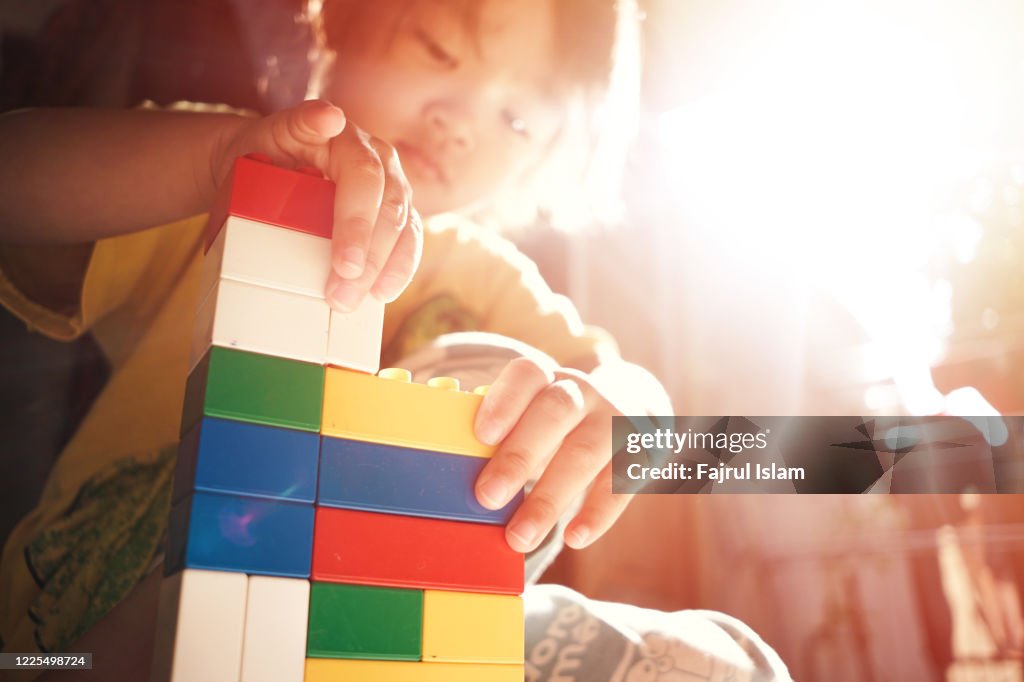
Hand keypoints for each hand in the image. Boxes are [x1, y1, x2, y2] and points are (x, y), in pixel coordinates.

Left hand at [214, 100, 420, 311]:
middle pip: (388, 209)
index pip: (364, 179)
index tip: (342, 264)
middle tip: (341, 294)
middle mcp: (381, 159)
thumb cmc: (265, 152)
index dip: (356, 224)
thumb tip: (329, 117)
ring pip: (404, 227)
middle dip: (368, 257)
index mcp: (351, 139)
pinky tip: (382, 293)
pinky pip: (408, 241)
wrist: (266, 162)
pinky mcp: (397, 213)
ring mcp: (393, 186)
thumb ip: (298, 123)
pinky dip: (397, 269)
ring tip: (359, 300)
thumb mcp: (269, 133)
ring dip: (384, 269)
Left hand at [473, 357, 633, 552]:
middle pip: (554, 413)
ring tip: (520, 536)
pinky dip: (597, 513)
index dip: (505, 401)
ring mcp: (616, 421)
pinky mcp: (640, 453)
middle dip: (518, 455)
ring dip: (549, 498)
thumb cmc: (561, 422)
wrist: (636, 407)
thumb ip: (504, 435)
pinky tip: (574, 538)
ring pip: (584, 453)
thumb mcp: (536, 413)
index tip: (481, 436)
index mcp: (549, 378)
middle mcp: (585, 392)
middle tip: (487, 497)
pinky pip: (620, 483)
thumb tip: (462, 476)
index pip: (528, 374)